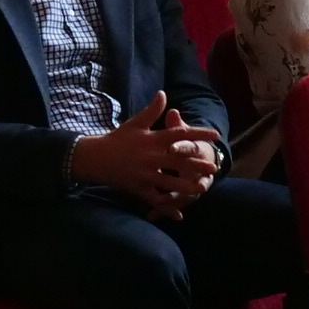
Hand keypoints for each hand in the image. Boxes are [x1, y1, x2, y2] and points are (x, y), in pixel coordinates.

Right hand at [71, 92, 222, 218]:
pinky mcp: (137, 188)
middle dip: (197, 164)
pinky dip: (166, 208)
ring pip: (168, 182)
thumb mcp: (135, 124)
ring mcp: (144, 174)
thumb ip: (152, 111)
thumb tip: (163, 93)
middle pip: (177, 161)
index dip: (198, 133)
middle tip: (215, 168)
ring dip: (186, 186)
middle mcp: (150, 157)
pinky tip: (179, 214)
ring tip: (202, 188)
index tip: (215, 135)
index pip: (179, 135)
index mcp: (152, 140)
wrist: (94, 157)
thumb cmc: (117, 139)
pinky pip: (154, 200)